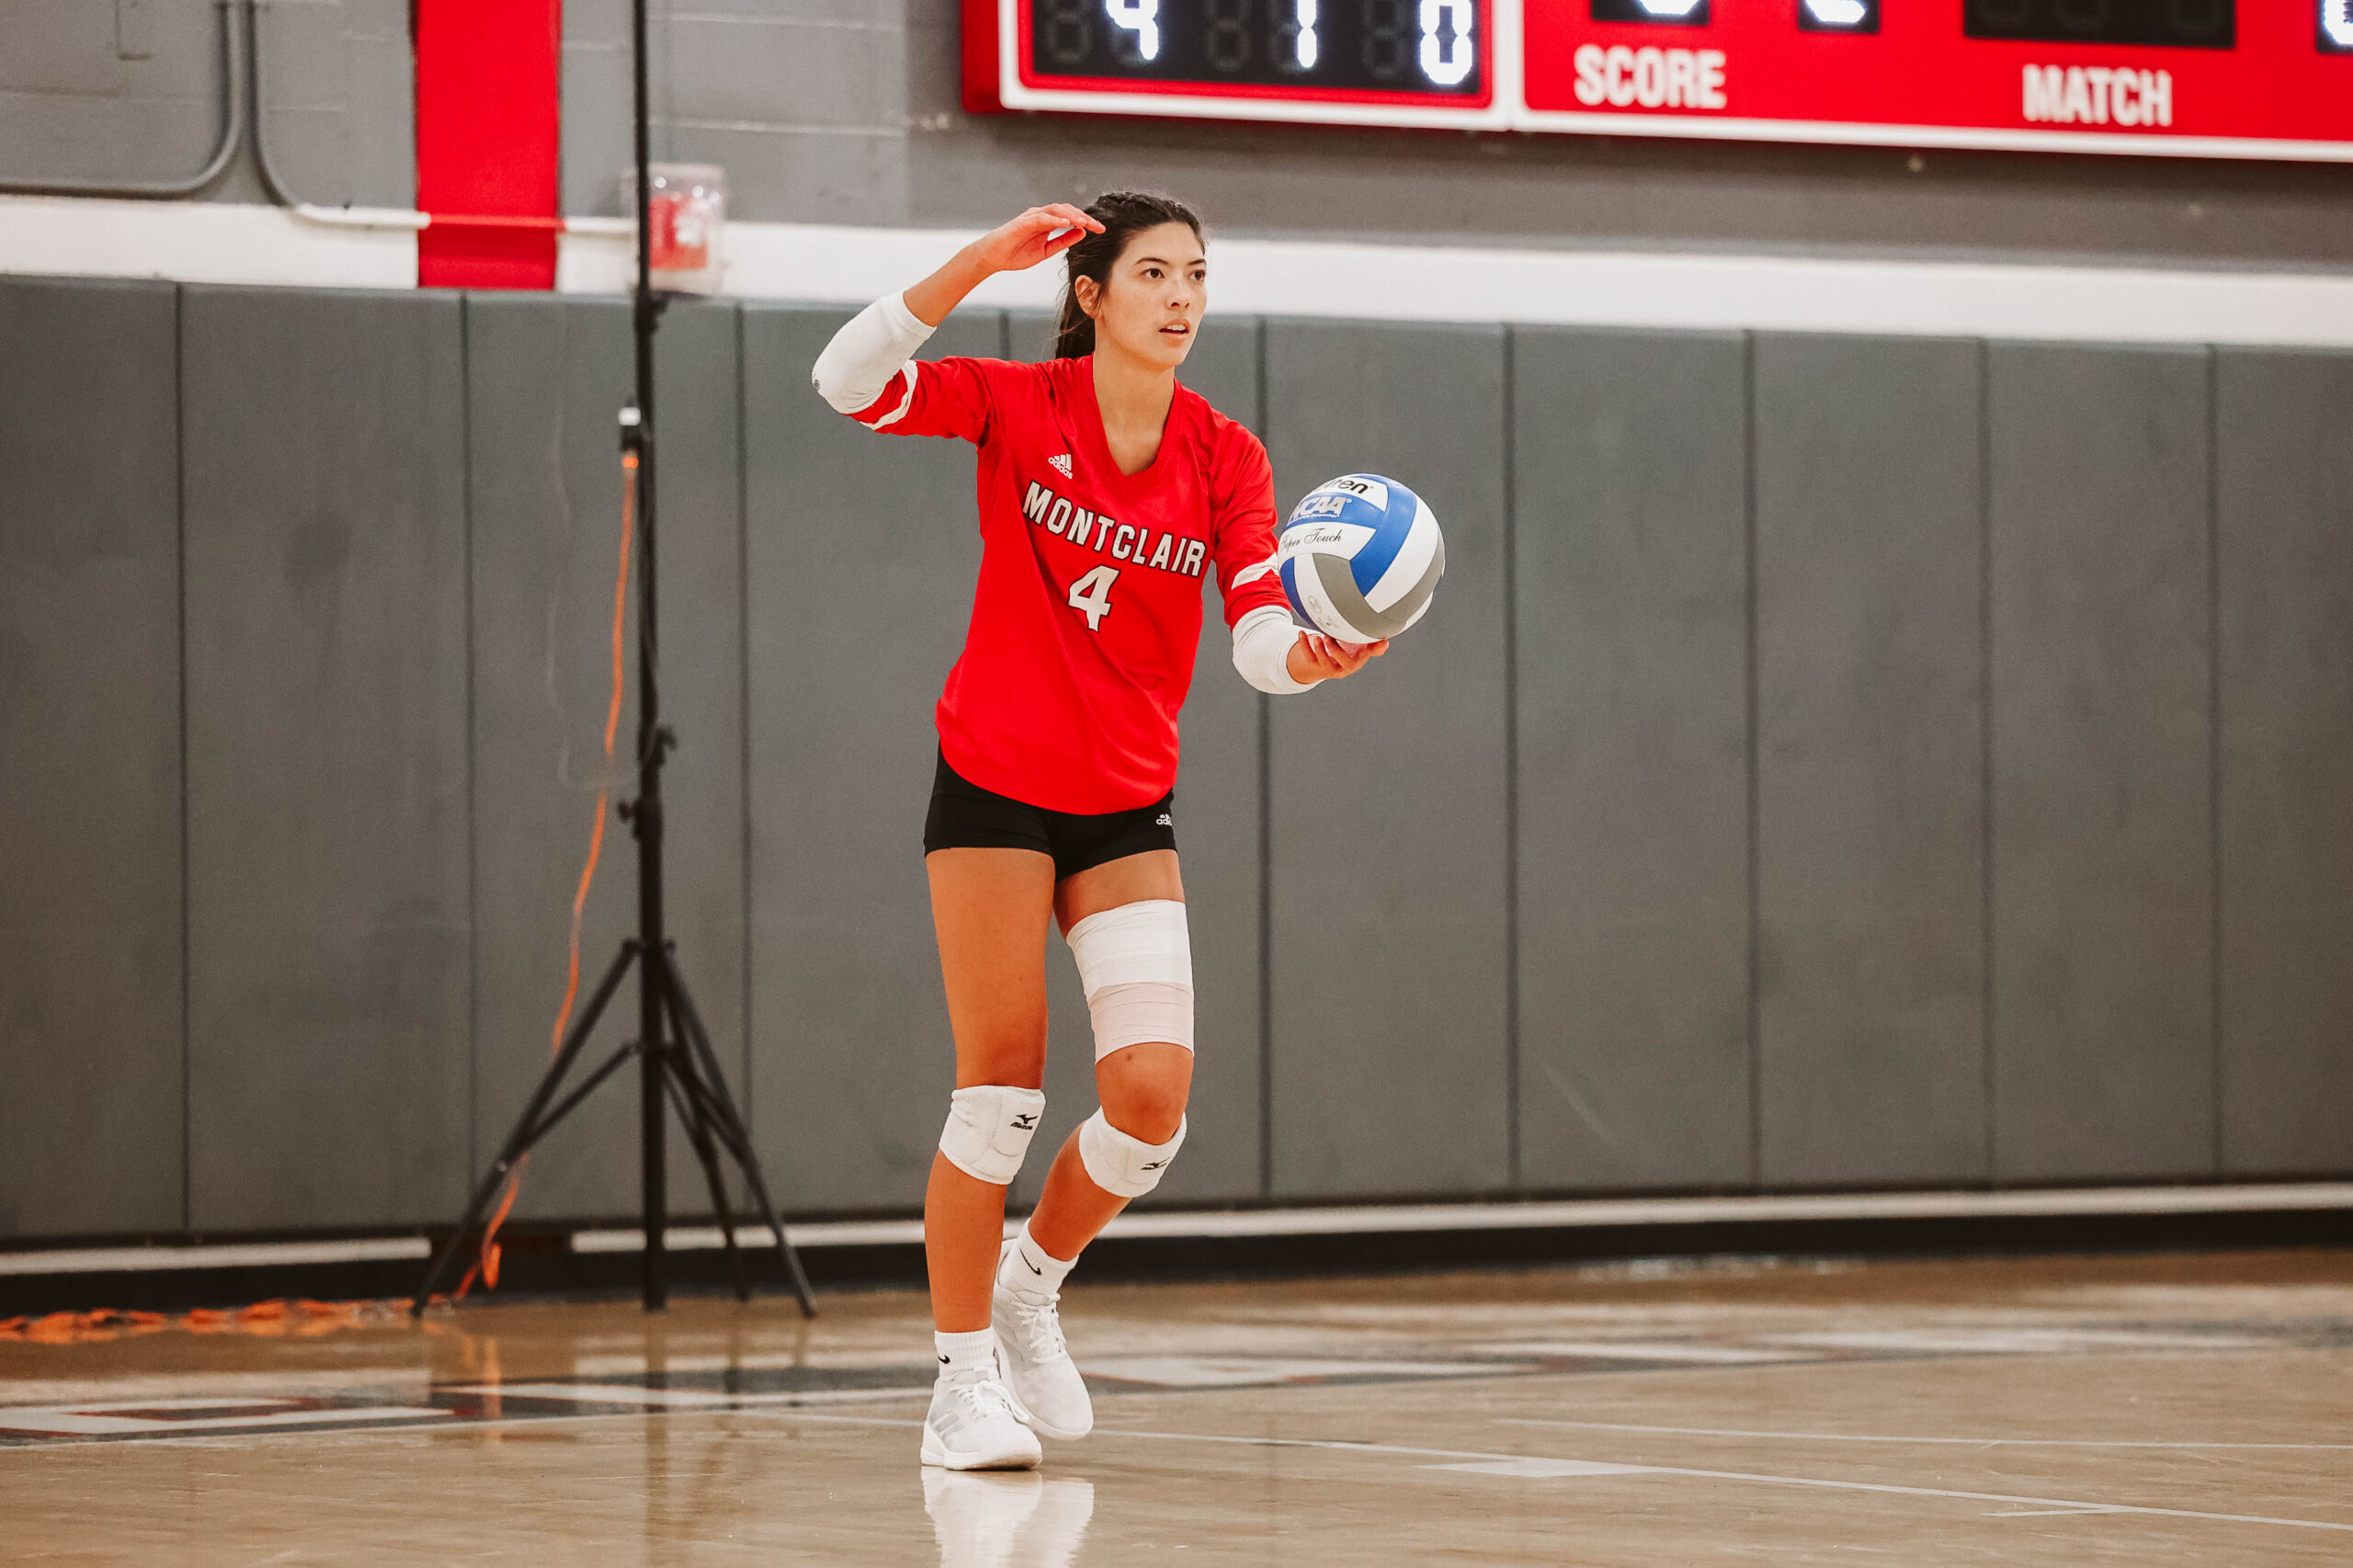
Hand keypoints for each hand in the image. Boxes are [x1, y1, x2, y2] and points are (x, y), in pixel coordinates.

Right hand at [969, 204, 1104, 275]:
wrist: (993, 258)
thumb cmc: (1015, 254)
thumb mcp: (1046, 251)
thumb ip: (1063, 242)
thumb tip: (1082, 233)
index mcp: (1047, 223)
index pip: (1070, 218)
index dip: (1086, 222)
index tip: (1100, 229)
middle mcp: (1040, 216)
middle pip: (1066, 210)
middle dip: (1084, 217)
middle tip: (1098, 226)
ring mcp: (1031, 217)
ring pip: (1056, 210)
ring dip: (1072, 215)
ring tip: (1085, 223)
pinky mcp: (1022, 222)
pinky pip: (1041, 217)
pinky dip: (1054, 219)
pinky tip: (1066, 223)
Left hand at [1288, 633, 1386, 683]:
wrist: (1326, 662)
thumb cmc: (1346, 650)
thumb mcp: (1358, 646)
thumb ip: (1370, 643)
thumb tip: (1385, 641)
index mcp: (1357, 659)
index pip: (1366, 655)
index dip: (1372, 650)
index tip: (1380, 642)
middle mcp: (1344, 666)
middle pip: (1344, 663)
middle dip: (1337, 651)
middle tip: (1330, 637)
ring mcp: (1329, 668)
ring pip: (1324, 664)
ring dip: (1320, 651)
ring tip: (1316, 638)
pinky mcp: (1316, 665)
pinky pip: (1308, 657)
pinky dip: (1303, 645)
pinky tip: (1301, 633)